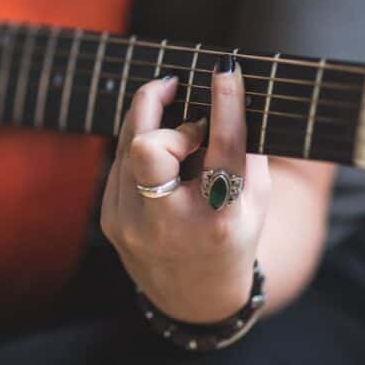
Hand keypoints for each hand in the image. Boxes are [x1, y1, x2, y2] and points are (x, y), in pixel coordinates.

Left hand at [101, 60, 271, 323]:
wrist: (193, 295)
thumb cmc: (233, 233)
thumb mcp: (255, 199)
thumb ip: (244, 148)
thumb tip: (226, 88)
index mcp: (220, 220)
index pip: (223, 150)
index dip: (225, 105)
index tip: (224, 69)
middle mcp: (171, 224)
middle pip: (149, 146)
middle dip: (159, 107)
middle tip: (178, 87)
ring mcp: (132, 223)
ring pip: (126, 142)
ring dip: (151, 120)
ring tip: (175, 119)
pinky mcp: (109, 217)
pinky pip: (118, 159)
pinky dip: (140, 144)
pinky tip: (160, 152)